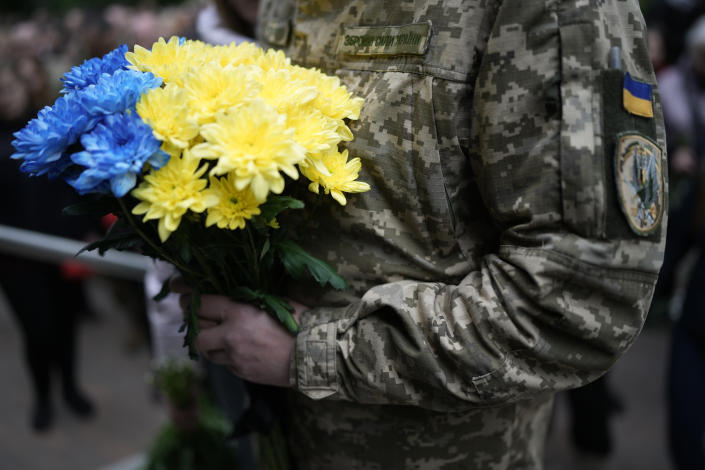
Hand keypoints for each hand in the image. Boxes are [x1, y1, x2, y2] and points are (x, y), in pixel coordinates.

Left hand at [172, 279, 305, 386]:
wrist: (316, 355)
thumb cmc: (302, 322)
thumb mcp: (274, 300)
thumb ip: (248, 300)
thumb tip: (229, 294)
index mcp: (239, 312)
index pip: (201, 303)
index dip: (187, 295)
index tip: (179, 290)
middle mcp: (231, 335)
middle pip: (196, 330)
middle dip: (193, 320)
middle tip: (195, 313)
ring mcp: (235, 357)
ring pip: (206, 350)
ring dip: (208, 340)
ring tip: (217, 333)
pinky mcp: (242, 372)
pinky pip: (224, 363)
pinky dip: (225, 355)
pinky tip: (238, 348)